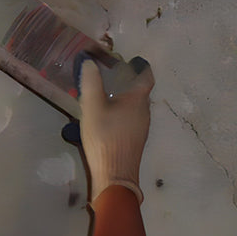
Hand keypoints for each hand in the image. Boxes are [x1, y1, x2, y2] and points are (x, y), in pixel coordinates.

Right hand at [77, 57, 153, 203]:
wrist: (115, 174)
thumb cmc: (105, 137)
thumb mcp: (92, 106)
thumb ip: (91, 82)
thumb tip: (90, 61)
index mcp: (138, 100)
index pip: (146, 76)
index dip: (141, 67)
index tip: (131, 61)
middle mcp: (144, 112)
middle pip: (140, 92)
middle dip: (128, 83)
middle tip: (111, 76)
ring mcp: (141, 128)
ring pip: (135, 107)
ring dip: (124, 99)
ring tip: (105, 96)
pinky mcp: (135, 140)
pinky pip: (130, 119)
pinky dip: (121, 113)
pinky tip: (106, 118)